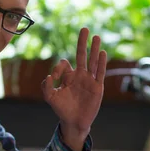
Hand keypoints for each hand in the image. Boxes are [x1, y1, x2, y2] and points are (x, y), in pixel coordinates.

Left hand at [42, 28, 106, 150]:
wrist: (74, 122)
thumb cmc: (62, 109)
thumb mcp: (51, 98)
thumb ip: (47, 87)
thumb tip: (49, 75)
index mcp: (68, 76)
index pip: (65, 64)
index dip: (59, 67)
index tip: (55, 76)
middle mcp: (79, 75)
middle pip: (81, 55)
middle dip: (82, 42)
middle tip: (84, 29)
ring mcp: (89, 80)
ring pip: (93, 61)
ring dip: (94, 49)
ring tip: (96, 37)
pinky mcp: (97, 87)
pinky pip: (100, 72)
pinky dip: (101, 63)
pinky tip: (102, 52)